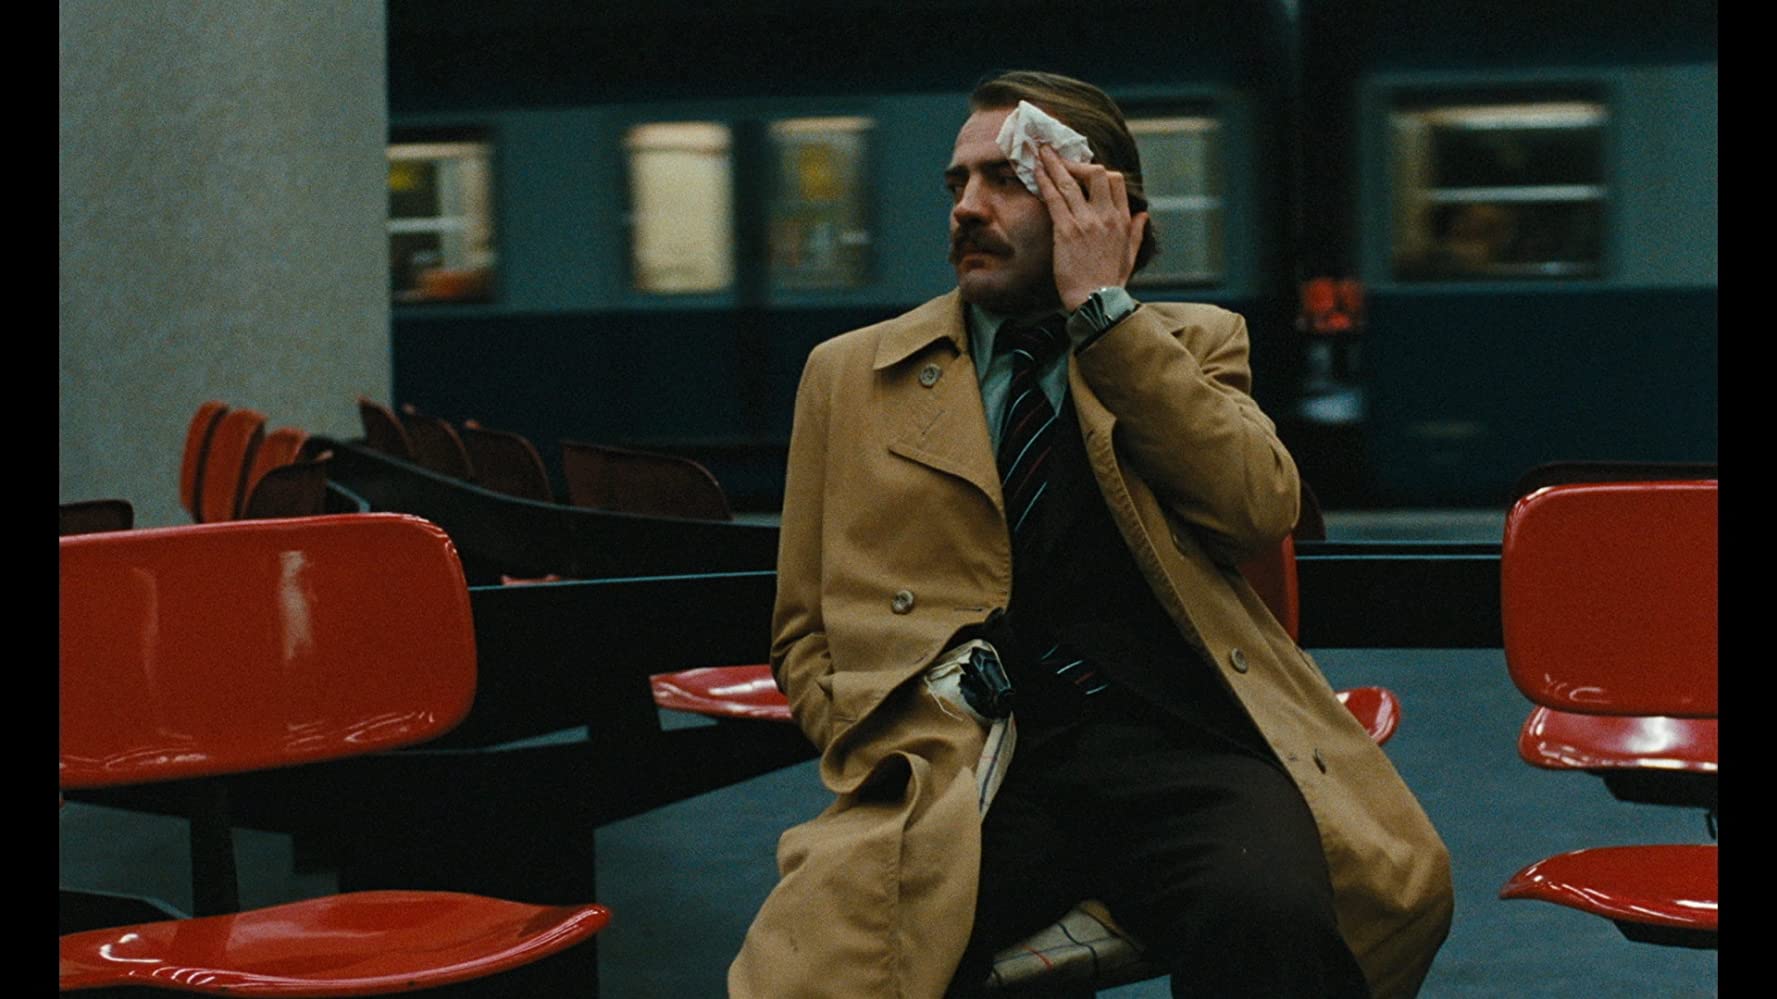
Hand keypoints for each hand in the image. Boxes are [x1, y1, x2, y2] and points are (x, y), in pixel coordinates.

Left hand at [1033, 143, 1148, 311]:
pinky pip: (1055, 199)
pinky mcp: (1067, 231)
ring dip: (1054, 164)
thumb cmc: (1110, 282)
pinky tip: (1035, 171)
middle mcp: (1106, 216)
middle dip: (1075, 161)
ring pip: (1071, 182)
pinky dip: (1044, 182)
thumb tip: (1144, 215)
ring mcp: (1086, 222)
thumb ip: (1137, 232)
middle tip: (1057, 156)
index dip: (1096, 170)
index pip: (1115, 181)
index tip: (1081, 168)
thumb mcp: (1130, 255)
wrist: (1096, 302)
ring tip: (1040, 151)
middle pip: (1096, 173)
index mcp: (1123, 220)